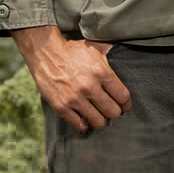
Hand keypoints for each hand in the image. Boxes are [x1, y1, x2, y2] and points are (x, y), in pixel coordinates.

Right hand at [14, 24, 131, 131]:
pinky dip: (84, 123)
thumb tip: (127, 52)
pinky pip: (79, 125)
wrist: (46, 52)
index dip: (126, 103)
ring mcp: (75, 98)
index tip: (124, 105)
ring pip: (98, 121)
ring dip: (100, 119)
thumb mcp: (96, 48)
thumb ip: (112, 53)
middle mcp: (90, 87)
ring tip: (98, 114)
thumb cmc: (72, 50)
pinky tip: (84, 116)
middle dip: (114, 112)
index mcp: (101, 72)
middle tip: (110, 109)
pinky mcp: (62, 106)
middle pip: (113, 112)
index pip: (123, 97)